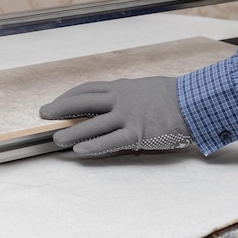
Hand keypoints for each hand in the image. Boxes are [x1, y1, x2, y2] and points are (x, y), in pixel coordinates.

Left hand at [39, 77, 191, 156]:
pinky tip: (79, 150)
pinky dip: (92, 145)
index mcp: (121, 87)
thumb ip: (124, 94)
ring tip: (56, 139)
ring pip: (91, 124)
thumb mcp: (142, 87)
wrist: (194, 102)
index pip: (86, 89)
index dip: (67, 97)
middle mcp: (120, 99)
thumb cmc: (171, 95)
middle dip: (59, 108)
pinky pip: (110, 141)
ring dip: (71, 132)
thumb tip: (108, 100)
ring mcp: (128, 116)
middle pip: (82, 102)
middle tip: (43, 114)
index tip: (54, 103)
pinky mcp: (137, 133)